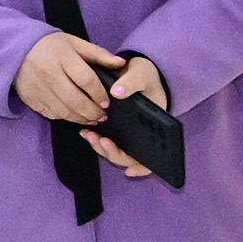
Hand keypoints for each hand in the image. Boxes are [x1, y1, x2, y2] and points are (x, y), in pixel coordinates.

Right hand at [15, 31, 132, 125]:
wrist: (16, 50)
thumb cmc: (50, 46)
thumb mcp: (74, 43)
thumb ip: (98, 54)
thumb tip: (121, 64)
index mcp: (63, 58)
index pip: (86, 80)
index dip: (99, 94)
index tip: (107, 102)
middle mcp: (49, 74)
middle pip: (76, 100)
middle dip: (92, 111)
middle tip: (103, 115)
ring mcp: (39, 88)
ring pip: (64, 111)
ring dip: (81, 118)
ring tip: (92, 119)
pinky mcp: (31, 99)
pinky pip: (52, 114)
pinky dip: (65, 118)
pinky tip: (74, 116)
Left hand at [78, 55, 171, 177]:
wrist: (135, 70)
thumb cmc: (144, 75)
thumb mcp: (142, 74)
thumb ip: (131, 82)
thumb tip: (117, 93)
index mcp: (157, 128)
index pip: (154, 155)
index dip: (144, 167)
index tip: (130, 171)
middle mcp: (142, 135)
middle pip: (129, 156)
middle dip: (114, 154)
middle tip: (102, 142)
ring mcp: (127, 134)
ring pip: (115, 150)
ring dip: (101, 147)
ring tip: (88, 135)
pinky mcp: (114, 128)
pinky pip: (106, 140)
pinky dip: (96, 139)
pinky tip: (85, 131)